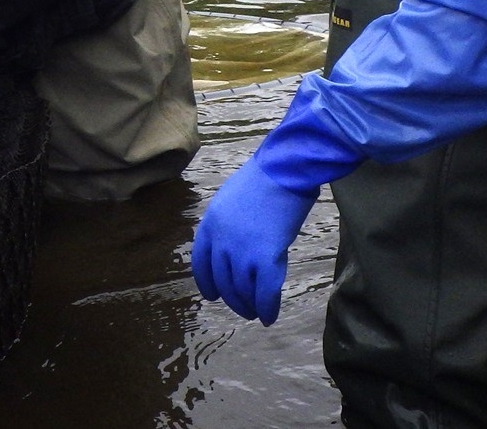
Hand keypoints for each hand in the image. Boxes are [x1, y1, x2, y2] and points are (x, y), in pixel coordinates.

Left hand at [191, 157, 318, 325]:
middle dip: (232, 299)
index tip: (212, 295)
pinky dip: (267, 308)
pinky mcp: (266, 259)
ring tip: (255, 313)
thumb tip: (238, 244)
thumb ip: (230, 225)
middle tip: (242, 308)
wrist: (285, 169)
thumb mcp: (232, 200)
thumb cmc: (265, 179)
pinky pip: (264, 293)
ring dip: (249, 306)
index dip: (207, 283)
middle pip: (222, 281)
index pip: (201, 263)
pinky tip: (269, 317)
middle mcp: (221, 242)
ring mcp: (242, 252)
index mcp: (210, 225)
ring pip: (241, 291)